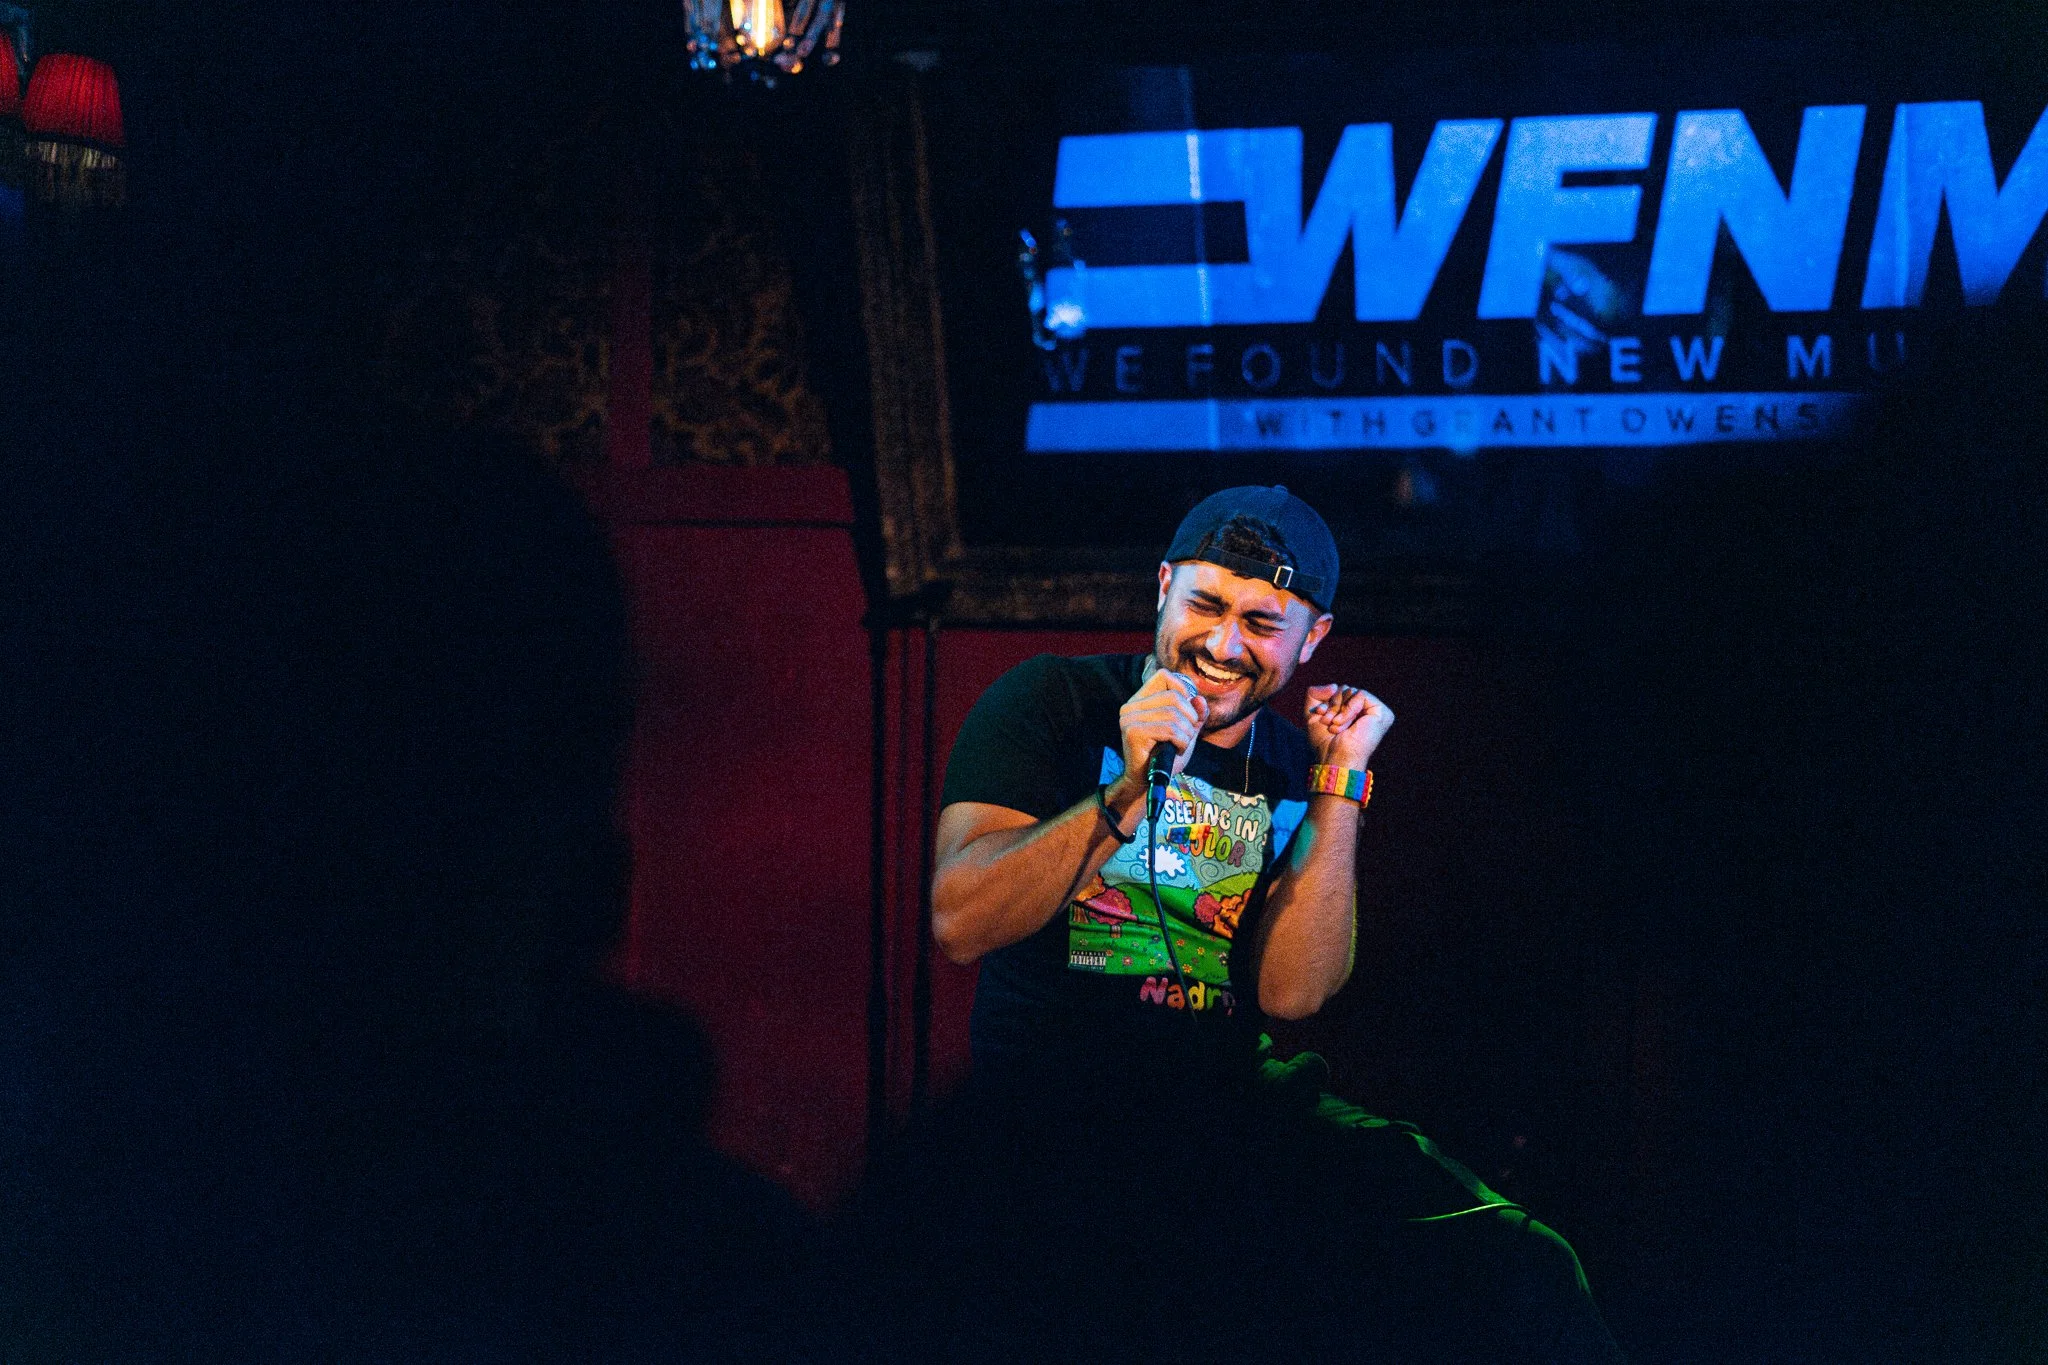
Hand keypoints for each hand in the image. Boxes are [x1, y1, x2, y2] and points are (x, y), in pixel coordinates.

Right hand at [1117, 667, 1207, 793]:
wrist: (1146, 781)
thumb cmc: (1164, 756)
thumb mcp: (1185, 731)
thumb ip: (1194, 715)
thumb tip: (1200, 700)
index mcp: (1140, 701)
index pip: (1163, 676)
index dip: (1182, 688)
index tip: (1188, 710)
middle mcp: (1131, 706)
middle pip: (1173, 696)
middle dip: (1190, 716)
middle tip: (1188, 734)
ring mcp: (1129, 719)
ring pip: (1173, 714)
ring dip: (1187, 732)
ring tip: (1182, 744)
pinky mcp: (1133, 733)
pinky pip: (1169, 729)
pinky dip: (1181, 741)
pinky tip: (1177, 749)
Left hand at [1304, 684, 1392, 770]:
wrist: (1334, 757)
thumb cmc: (1324, 741)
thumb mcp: (1312, 713)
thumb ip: (1315, 693)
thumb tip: (1334, 685)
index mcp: (1354, 710)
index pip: (1339, 691)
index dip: (1327, 700)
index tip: (1321, 716)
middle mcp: (1366, 710)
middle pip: (1345, 689)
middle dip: (1332, 704)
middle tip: (1329, 723)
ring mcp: (1376, 711)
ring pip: (1351, 691)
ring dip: (1338, 709)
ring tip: (1336, 726)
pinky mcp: (1382, 712)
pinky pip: (1361, 694)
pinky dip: (1348, 707)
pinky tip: (1343, 722)